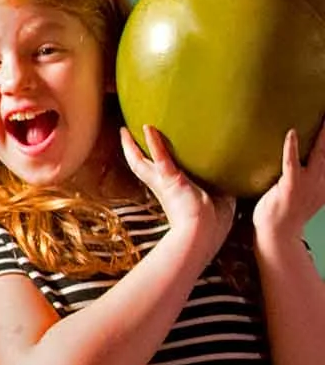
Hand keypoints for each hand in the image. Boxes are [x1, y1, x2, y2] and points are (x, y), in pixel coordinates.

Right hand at [121, 125, 234, 267]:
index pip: (158, 173)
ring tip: (124, 130)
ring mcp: (164, 183)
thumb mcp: (222, 199)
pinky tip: (149, 128)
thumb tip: (240, 173)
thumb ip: (226, 184)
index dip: (150, 162)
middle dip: (131, 151)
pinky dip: (154, 143)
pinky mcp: (171, 181)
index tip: (146, 152)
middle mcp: (162, 187)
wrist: (203, 236)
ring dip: (131, 146)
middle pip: (140, 166)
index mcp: (173, 191)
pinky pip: (161, 158)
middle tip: (124, 135)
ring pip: (140, 162)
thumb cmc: (212, 225)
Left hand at [253, 127, 324, 245]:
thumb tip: (300, 163)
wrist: (277, 235)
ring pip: (320, 154)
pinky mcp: (290, 186)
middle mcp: (322, 182)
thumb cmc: (285, 213)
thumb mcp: (304, 194)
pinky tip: (291, 133)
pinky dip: (292, 147)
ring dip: (323, 135)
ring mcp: (307, 184)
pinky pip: (292, 163)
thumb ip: (307, 178)